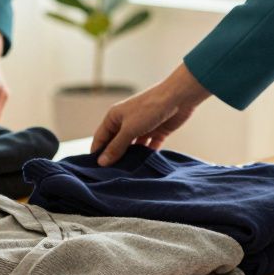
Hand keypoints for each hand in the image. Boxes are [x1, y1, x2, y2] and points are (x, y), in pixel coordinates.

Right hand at [91, 63, 210, 164]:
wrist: (178, 98)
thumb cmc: (149, 108)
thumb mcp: (129, 129)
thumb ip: (116, 146)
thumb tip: (101, 162)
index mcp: (115, 117)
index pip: (100, 138)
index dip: (97, 153)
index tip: (95, 171)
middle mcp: (126, 122)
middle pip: (116, 144)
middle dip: (114, 158)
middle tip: (111, 177)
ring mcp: (142, 127)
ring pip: (133, 147)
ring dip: (131, 159)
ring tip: (127, 175)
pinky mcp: (156, 132)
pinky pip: (149, 147)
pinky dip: (147, 156)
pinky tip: (145, 167)